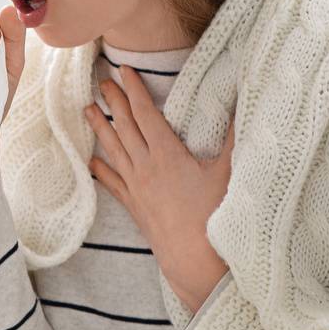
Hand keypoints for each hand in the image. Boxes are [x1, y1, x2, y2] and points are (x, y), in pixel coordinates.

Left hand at [85, 66, 236, 312]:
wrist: (194, 258)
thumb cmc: (213, 215)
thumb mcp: (227, 172)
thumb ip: (233, 138)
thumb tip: (242, 105)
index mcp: (166, 154)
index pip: (145, 113)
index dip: (134, 90)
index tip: (123, 71)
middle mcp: (145, 167)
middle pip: (124, 126)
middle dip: (113, 102)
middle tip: (101, 81)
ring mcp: (136, 187)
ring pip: (113, 150)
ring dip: (100, 128)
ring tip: (86, 110)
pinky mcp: (134, 206)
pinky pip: (112, 182)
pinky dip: (101, 169)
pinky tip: (92, 160)